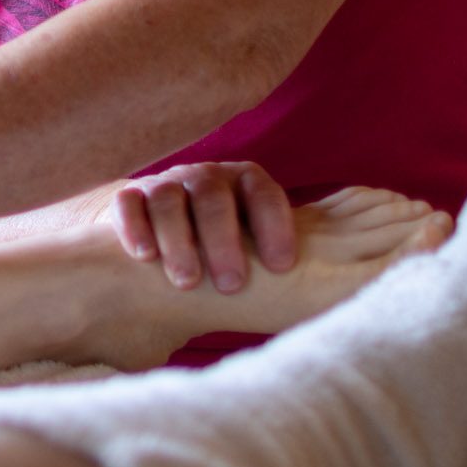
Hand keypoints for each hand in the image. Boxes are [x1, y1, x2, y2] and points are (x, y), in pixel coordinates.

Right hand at [107, 159, 295, 293]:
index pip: (264, 193)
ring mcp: (165, 185)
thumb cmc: (224, 247)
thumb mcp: (255, 242)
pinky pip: (128, 203)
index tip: (282, 266)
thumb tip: (338, 288)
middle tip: (232, 284)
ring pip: (169, 200)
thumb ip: (282, 255)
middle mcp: (205, 178)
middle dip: (223, 240)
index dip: (275, 225)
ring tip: (187, 282)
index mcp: (244, 182)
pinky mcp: (129, 198)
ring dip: (179, 241)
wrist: (163, 236)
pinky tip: (145, 257)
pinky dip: (136, 227)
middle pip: (213, 197)